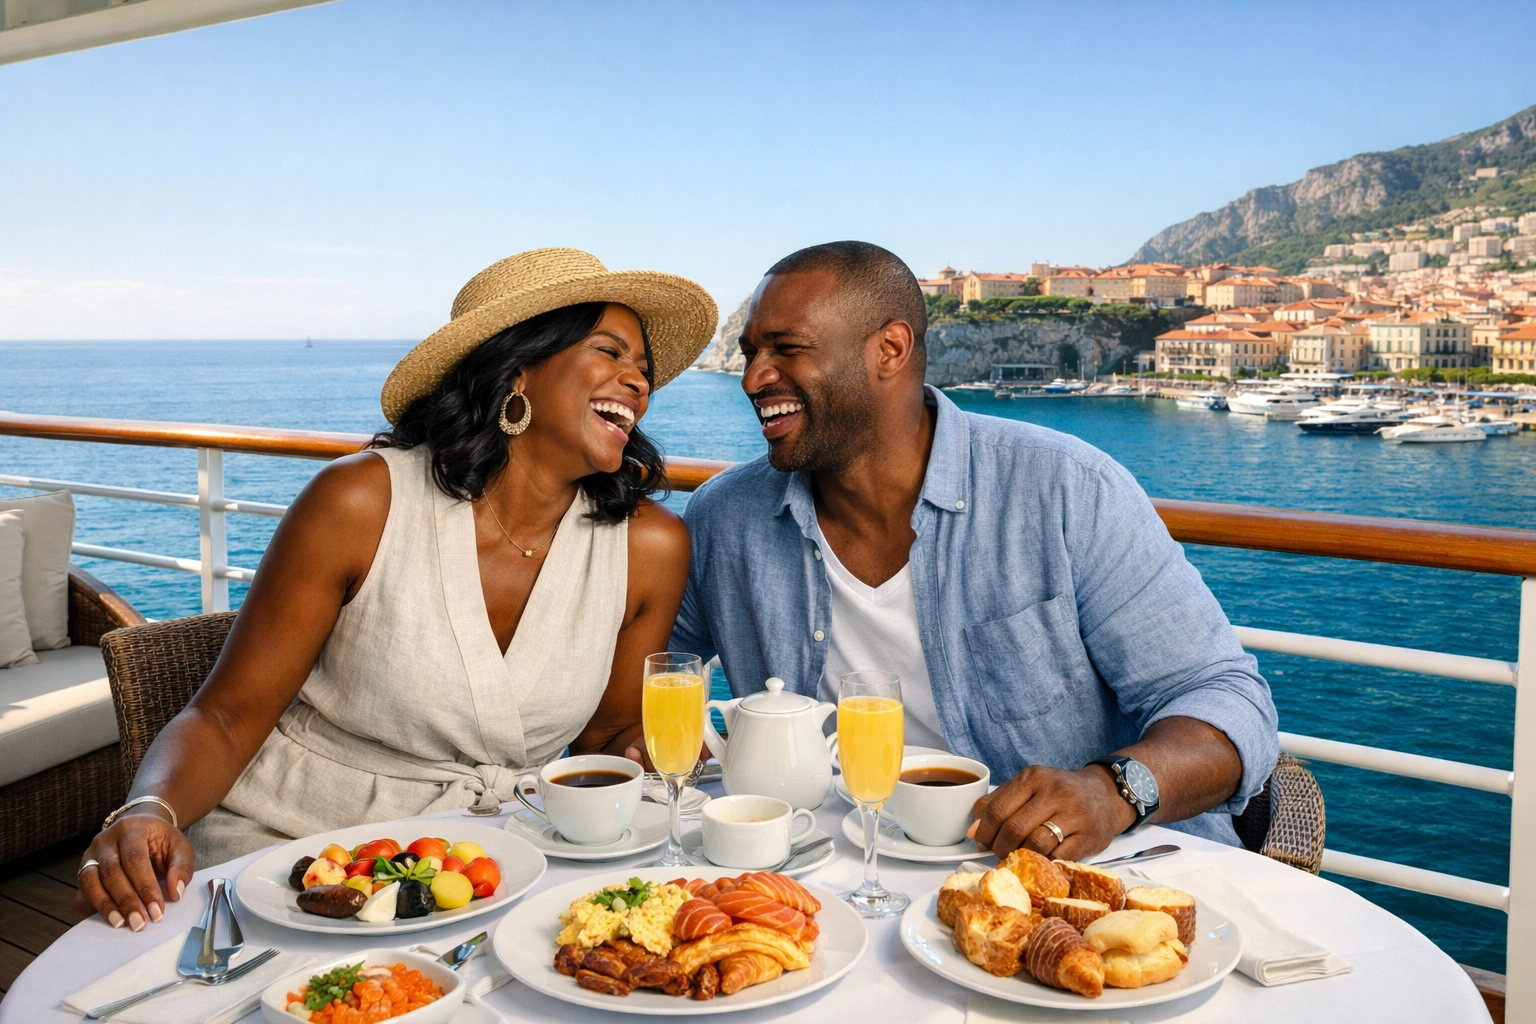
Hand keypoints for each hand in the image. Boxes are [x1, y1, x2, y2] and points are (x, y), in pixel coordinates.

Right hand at [74, 809, 195, 930]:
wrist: (142, 828)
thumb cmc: (161, 841)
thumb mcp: (180, 847)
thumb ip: (181, 868)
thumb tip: (175, 893)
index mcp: (131, 829)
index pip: (135, 859)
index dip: (145, 887)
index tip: (157, 911)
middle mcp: (105, 840)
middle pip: (111, 872)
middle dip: (127, 901)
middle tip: (140, 923)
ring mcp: (90, 855)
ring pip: (90, 882)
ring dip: (106, 906)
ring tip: (122, 924)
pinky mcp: (82, 871)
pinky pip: (81, 892)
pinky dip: (92, 908)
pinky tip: (108, 920)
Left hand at [967, 764, 1135, 861]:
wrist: (1105, 793)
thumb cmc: (1059, 792)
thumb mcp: (1028, 787)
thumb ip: (997, 803)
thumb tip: (971, 831)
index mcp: (1033, 778)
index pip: (998, 809)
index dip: (984, 832)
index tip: (980, 843)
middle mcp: (1053, 792)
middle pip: (1014, 828)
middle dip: (999, 847)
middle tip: (997, 854)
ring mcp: (1073, 814)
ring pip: (1035, 843)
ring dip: (1021, 856)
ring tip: (1017, 857)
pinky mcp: (1089, 836)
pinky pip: (1059, 857)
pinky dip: (1044, 863)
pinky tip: (1040, 861)